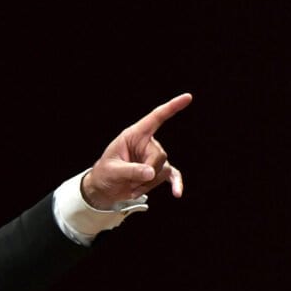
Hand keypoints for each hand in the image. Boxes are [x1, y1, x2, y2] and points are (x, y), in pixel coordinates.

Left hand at [81, 93, 191, 209]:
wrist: (104, 189)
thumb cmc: (104, 174)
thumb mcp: (112, 171)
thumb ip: (130, 170)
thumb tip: (151, 173)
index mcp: (134, 135)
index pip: (155, 118)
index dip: (171, 108)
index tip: (187, 98)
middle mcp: (146, 144)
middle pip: (160, 155)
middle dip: (148, 172)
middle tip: (131, 183)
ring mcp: (153, 158)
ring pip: (163, 169)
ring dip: (148, 184)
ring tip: (132, 188)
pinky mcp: (157, 171)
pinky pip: (172, 176)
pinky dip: (175, 184)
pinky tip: (177, 193)